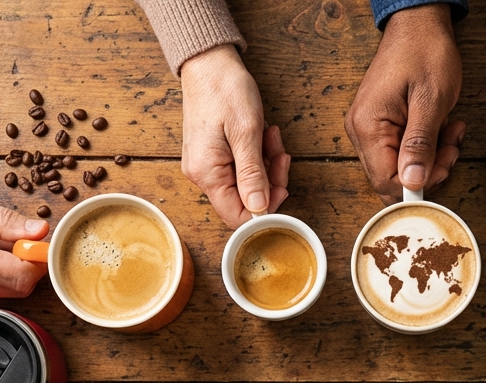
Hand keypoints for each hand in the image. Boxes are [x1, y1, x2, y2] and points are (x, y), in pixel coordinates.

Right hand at [180, 45, 291, 228]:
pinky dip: (257, 155)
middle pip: (244, 199)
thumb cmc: (224, 90)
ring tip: (271, 138)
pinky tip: (263, 136)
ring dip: (266, 164)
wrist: (208, 63)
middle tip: (281, 155)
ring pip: (246, 183)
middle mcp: (202, 174)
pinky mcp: (213, 155)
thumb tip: (259, 208)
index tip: (282, 187)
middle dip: (269, 181)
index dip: (265, 209)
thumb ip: (252, 174)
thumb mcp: (246, 132)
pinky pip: (241, 167)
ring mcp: (207, 165)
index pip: (237, 216)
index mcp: (207, 173)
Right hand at [346, 4, 463, 202]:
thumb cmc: (425, 52)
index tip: (445, 167)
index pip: (386, 182)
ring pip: (400, 166)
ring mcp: (369, 128)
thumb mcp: (431, 100)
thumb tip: (413, 183)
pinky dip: (426, 146)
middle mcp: (361, 131)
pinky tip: (441, 128)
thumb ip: (420, 144)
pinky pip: (402, 150)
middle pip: (391, 178)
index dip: (418, 185)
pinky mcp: (381, 125)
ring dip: (431, 157)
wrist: (419, 24)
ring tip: (451, 132)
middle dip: (428, 171)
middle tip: (452, 147)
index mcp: (369, 126)